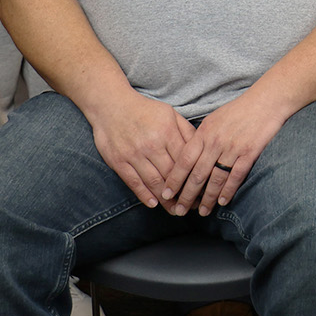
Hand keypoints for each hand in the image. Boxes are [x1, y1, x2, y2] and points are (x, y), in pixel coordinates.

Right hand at [84, 90, 194, 211]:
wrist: (112, 106)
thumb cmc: (145, 110)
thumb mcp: (170, 114)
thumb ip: (186, 130)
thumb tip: (202, 146)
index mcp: (167, 132)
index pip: (185, 160)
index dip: (195, 177)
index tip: (203, 190)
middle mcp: (152, 145)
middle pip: (171, 174)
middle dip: (183, 193)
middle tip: (192, 206)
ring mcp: (134, 155)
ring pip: (153, 182)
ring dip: (165, 199)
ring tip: (175, 210)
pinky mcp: (119, 161)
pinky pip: (134, 182)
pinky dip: (144, 195)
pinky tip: (153, 204)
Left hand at [164, 88, 292, 215]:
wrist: (266, 101)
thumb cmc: (239, 109)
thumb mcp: (214, 119)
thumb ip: (201, 137)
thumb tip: (188, 156)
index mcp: (204, 133)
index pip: (184, 161)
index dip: (174, 180)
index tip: (166, 195)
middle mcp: (215, 142)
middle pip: (197, 174)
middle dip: (187, 196)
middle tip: (180, 211)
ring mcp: (233, 148)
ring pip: (215, 179)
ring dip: (207, 198)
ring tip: (202, 211)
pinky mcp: (249, 153)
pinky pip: (235, 176)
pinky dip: (228, 191)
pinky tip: (222, 201)